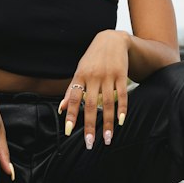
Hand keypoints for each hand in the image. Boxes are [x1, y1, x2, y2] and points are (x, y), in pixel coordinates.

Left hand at [57, 29, 129, 148]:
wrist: (112, 39)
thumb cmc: (93, 58)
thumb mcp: (80, 71)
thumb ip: (72, 90)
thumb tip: (61, 109)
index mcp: (80, 76)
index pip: (73, 98)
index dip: (70, 114)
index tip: (68, 130)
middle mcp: (93, 77)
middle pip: (90, 105)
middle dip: (89, 125)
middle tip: (89, 143)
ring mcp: (108, 76)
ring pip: (108, 103)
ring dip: (107, 123)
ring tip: (107, 138)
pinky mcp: (122, 75)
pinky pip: (122, 95)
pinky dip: (122, 109)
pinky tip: (121, 122)